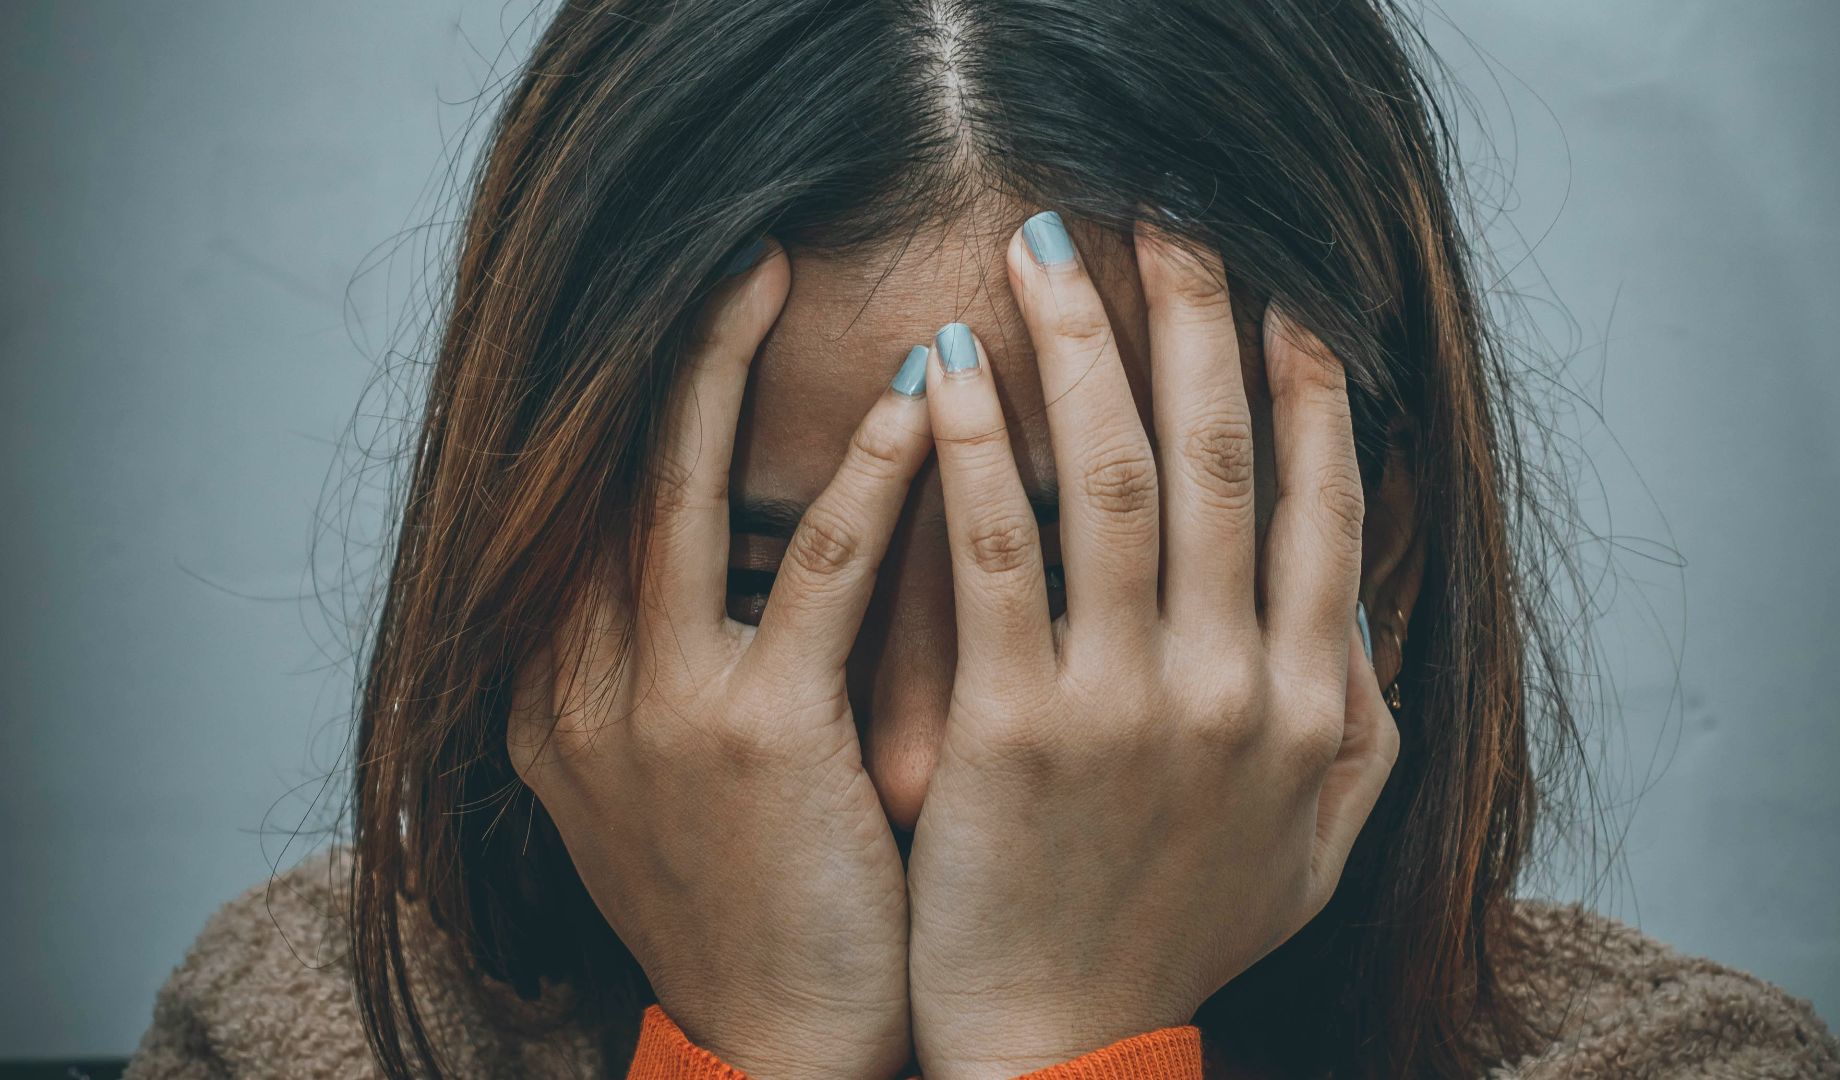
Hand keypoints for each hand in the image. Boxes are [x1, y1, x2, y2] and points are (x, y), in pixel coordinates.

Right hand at [507, 240, 927, 1079]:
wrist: (770, 1049)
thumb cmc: (753, 904)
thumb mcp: (672, 781)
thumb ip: (673, 665)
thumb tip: (746, 549)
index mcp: (557, 694)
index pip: (584, 509)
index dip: (634, 401)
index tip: (695, 313)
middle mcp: (578, 686)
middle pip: (608, 475)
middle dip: (665, 355)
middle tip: (734, 252)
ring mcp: (654, 709)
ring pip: (681, 496)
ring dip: (726, 373)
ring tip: (775, 272)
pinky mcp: (753, 737)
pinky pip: (812, 575)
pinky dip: (865, 481)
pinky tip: (915, 405)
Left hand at [905, 213, 1400, 1077]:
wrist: (1071, 1050)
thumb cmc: (1180, 931)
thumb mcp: (1314, 839)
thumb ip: (1358, 712)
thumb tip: (1363, 590)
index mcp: (1316, 703)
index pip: (1321, 504)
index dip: (1303, 384)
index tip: (1279, 292)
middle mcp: (1241, 689)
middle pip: (1221, 460)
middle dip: (1196, 322)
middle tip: (1167, 220)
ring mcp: (1132, 705)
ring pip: (1115, 482)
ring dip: (1083, 350)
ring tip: (1044, 254)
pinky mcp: (1020, 728)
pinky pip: (998, 556)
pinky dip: (974, 452)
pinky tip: (946, 371)